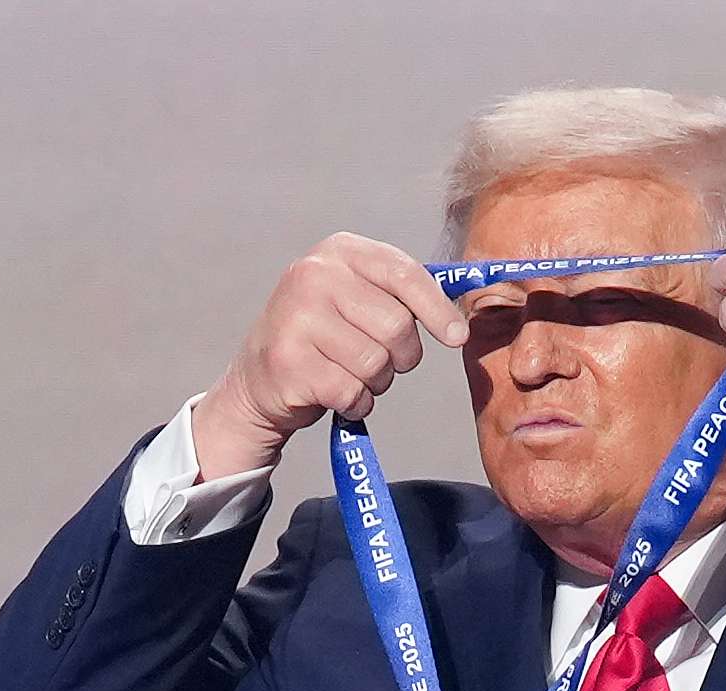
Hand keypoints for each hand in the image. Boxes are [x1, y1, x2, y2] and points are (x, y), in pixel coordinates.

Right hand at [194, 232, 468, 479]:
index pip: (404, 274)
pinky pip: (353, 392)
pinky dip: (355, 403)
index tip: (457, 337)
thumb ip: (404, 295)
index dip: (437, 309)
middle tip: (380, 360)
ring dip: (376, 382)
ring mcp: (296, 317)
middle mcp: (313, 275)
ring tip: (349, 372)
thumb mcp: (361, 297)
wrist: (261, 377)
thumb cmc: (328, 337)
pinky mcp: (289, 362)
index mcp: (340, 251)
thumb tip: (464, 314)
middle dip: (402, 356)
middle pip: (397, 326)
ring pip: (377, 363)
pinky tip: (334, 393)